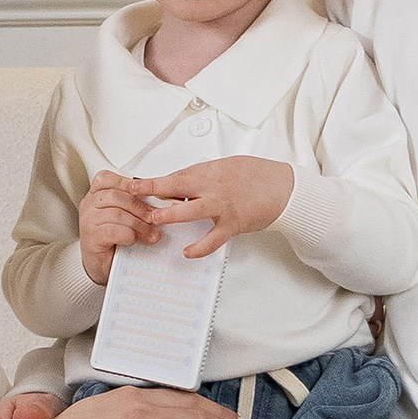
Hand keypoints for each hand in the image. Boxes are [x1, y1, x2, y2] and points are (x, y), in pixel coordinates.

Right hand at [78, 172, 163, 285]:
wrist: (102, 266)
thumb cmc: (114, 239)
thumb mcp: (125, 216)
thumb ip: (135, 204)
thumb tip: (162, 199)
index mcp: (96, 194)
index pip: (109, 179)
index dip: (129, 184)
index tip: (148, 193)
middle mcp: (89, 204)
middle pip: (116, 196)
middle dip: (140, 207)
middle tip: (156, 217)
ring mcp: (88, 220)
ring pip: (116, 214)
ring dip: (139, 224)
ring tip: (152, 234)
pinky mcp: (91, 237)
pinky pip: (112, 231)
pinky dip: (128, 235)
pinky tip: (135, 240)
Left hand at [121, 156, 294, 259]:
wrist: (282, 188)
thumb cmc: (256, 175)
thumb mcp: (226, 166)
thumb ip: (202, 175)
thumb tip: (178, 183)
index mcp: (211, 171)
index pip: (177, 175)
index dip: (154, 181)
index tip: (135, 184)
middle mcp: (214, 187)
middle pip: (179, 186)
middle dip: (154, 190)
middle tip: (134, 194)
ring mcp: (223, 206)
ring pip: (192, 210)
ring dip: (172, 214)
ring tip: (154, 219)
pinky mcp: (233, 224)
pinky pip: (213, 238)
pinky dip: (200, 247)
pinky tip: (186, 252)